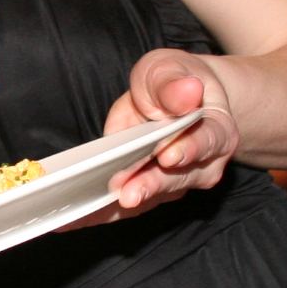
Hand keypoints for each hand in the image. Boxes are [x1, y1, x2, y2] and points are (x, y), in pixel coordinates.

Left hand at [95, 50, 241, 214]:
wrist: (175, 97)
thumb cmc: (172, 82)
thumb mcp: (169, 69)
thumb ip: (173, 83)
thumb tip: (188, 91)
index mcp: (215, 131)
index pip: (207, 142)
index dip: (189, 150)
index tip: (169, 156)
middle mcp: (201, 165)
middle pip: (176, 179)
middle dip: (149, 186)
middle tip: (127, 194)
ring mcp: (174, 185)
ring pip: (148, 199)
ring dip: (117, 206)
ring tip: (88, 212)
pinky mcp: (147, 195)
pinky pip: (124, 209)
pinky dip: (98, 214)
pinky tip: (71, 218)